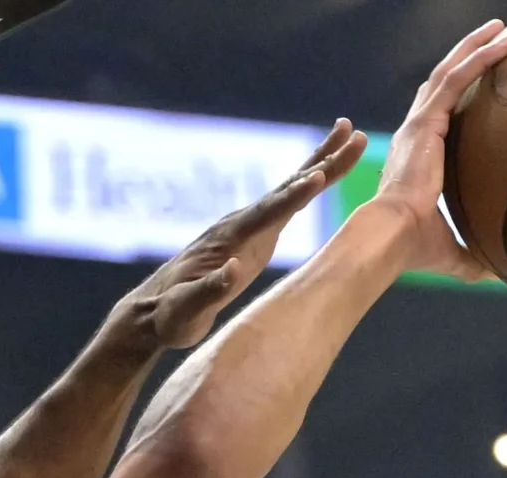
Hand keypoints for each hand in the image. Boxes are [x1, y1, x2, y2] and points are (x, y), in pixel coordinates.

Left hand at [109, 120, 369, 352]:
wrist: (154, 312)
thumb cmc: (170, 315)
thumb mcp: (186, 310)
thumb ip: (209, 290)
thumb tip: (235, 271)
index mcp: (228, 240)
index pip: (266, 214)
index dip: (292, 197)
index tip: (318, 177)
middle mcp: (240, 223)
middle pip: (287, 188)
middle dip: (321, 161)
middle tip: (352, 132)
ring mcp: (248, 226)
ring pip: (290, 188)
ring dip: (322, 162)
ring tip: (348, 134)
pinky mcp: (255, 235)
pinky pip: (289, 203)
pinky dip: (310, 185)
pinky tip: (325, 174)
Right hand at [366, 18, 506, 280]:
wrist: (390, 238)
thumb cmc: (411, 248)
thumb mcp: (449, 253)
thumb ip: (471, 258)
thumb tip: (497, 274)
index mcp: (418, 157)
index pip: (439, 116)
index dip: (460, 95)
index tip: (482, 83)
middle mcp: (416, 133)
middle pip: (443, 83)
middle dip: (468, 57)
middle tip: (496, 39)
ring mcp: (419, 124)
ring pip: (449, 72)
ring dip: (476, 47)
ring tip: (502, 30)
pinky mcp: (425, 121)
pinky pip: (457, 79)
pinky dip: (480, 58)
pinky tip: (504, 44)